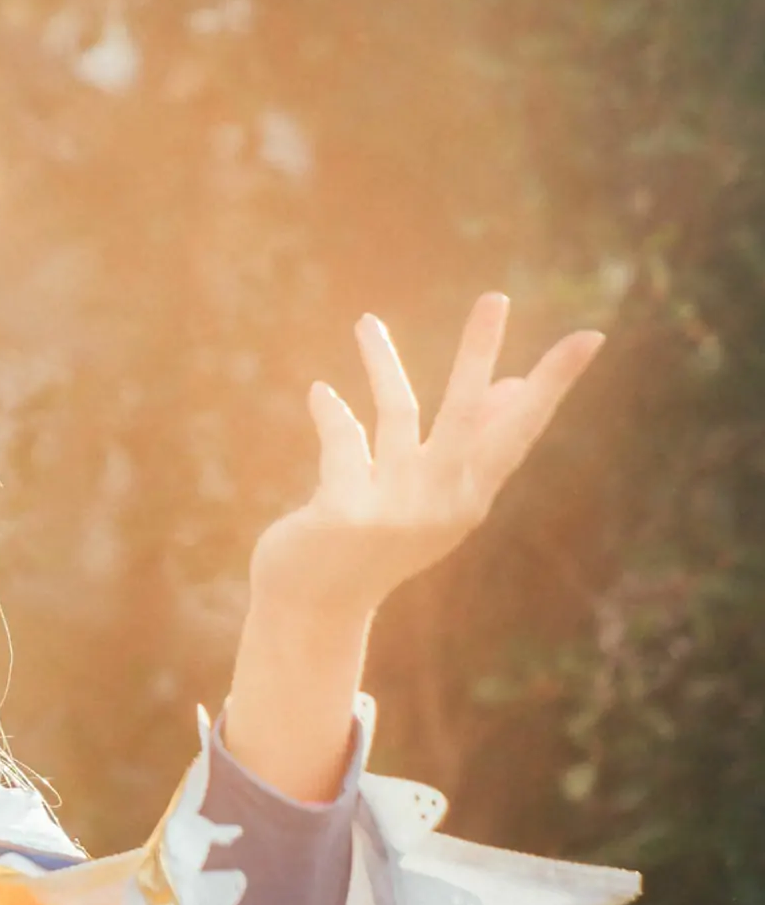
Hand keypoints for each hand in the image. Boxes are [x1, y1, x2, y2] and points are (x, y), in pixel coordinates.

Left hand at [250, 293, 604, 622]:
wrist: (314, 608)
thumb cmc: (375, 543)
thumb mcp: (432, 499)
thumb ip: (471, 446)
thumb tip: (511, 383)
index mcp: (469, 498)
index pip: (521, 429)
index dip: (554, 383)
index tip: (591, 337)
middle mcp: (441, 503)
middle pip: (469, 414)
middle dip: (480, 353)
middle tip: (495, 296)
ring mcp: (396, 508)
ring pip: (397, 412)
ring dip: (381, 362)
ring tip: (365, 323)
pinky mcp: (347, 511)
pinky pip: (343, 439)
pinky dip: (331, 412)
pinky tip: (320, 394)